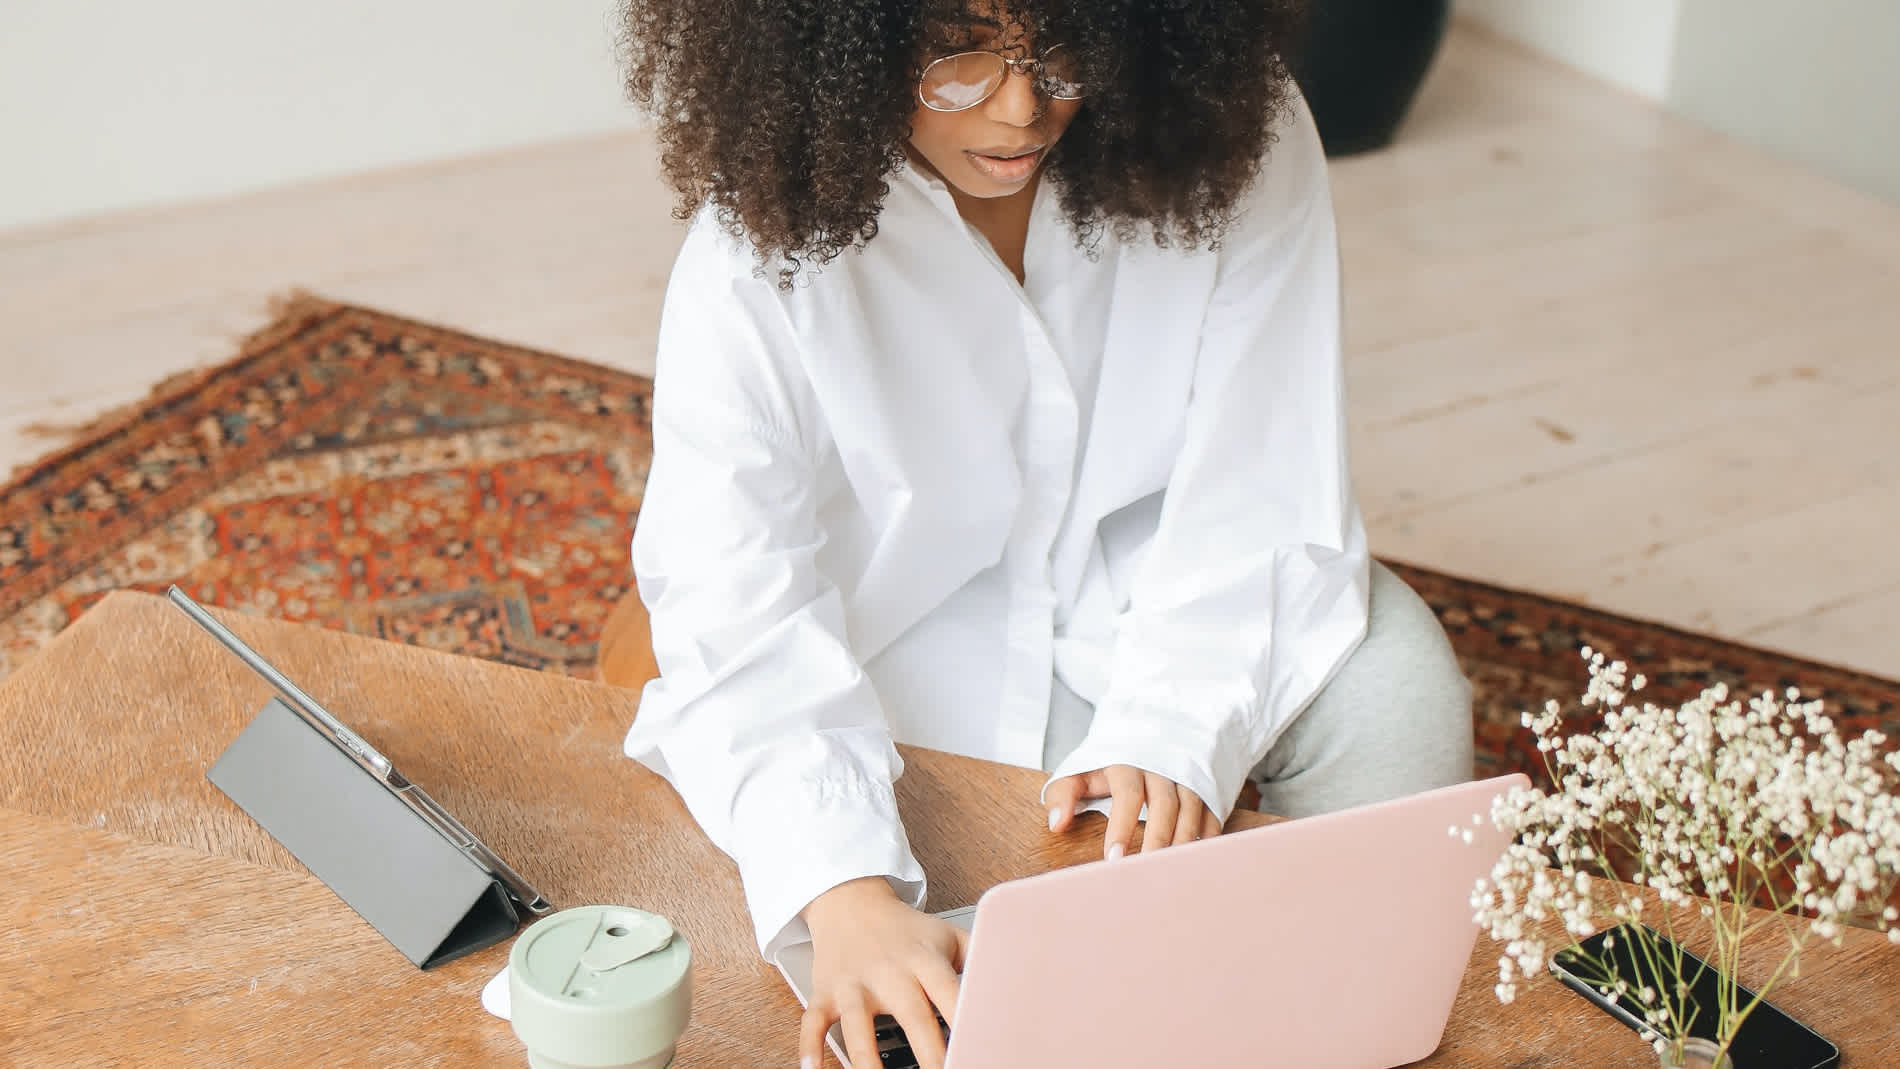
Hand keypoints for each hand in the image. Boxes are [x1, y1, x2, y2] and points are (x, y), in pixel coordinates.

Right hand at [798, 877, 968, 1068]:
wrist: (850, 900)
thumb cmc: (907, 930)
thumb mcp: (948, 936)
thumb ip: (981, 960)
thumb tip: (1019, 988)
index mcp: (925, 960)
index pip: (953, 996)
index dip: (971, 1025)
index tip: (984, 1048)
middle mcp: (890, 972)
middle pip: (913, 1017)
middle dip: (931, 1055)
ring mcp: (854, 983)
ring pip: (858, 1026)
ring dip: (868, 1061)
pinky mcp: (824, 992)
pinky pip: (813, 1022)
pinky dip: (809, 1048)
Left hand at [1046, 765, 1222, 859]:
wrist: (1150, 729)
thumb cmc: (1111, 761)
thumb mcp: (1082, 769)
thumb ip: (1063, 794)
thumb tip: (1056, 824)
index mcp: (1127, 762)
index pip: (1126, 794)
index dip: (1121, 826)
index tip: (1113, 859)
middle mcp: (1161, 767)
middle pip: (1164, 805)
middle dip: (1156, 840)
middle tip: (1146, 872)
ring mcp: (1187, 775)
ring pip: (1191, 809)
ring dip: (1183, 842)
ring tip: (1172, 873)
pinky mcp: (1206, 785)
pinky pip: (1212, 811)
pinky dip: (1208, 836)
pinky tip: (1197, 859)